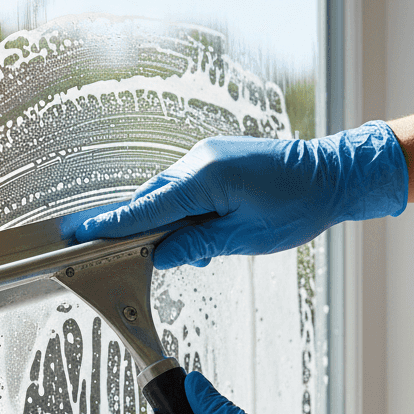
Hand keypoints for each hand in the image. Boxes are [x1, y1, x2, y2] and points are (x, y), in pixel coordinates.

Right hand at [75, 122, 408, 267]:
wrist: (334, 174)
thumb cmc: (297, 206)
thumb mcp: (243, 238)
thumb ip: (196, 243)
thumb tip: (161, 255)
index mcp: (204, 178)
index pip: (145, 208)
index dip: (110, 224)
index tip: (79, 233)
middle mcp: (200, 161)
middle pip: (151, 200)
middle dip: (136, 230)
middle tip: (116, 256)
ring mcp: (207, 157)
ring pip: (167, 195)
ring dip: (166, 224)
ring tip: (186, 252)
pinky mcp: (217, 160)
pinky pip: (185, 188)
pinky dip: (182, 212)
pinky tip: (199, 234)